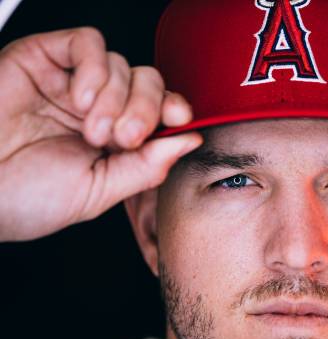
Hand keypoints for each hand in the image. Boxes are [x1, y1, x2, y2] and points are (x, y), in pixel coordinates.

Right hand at [0, 27, 201, 241]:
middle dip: (146, 109)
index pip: (160, 111)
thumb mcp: (99, 190)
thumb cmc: (26, 197)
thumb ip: (146, 166)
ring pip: (124, 65)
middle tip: (124, 137)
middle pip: (149, 83)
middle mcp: (99, 108)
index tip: (179, 121)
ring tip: (91, 130)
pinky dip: (96, 69)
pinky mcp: (45, 59)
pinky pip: (88, 43)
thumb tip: (191, 140)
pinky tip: (81, 99)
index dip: (175, 110)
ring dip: (117, 98)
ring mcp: (73, 83)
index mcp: (115, 140)